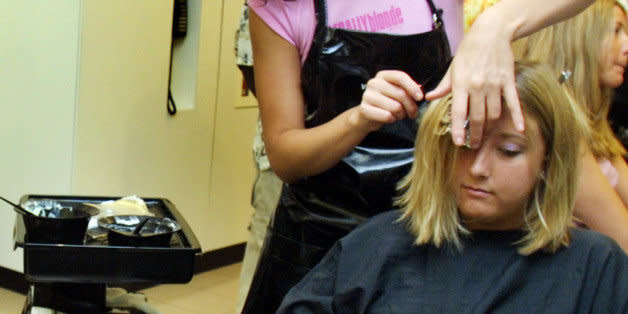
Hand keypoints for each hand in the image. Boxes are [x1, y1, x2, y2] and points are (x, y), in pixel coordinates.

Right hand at [352, 70, 423, 130]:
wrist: (367, 116)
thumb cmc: (386, 103)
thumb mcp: (396, 93)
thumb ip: (407, 90)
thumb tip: (420, 90)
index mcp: (383, 76)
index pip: (400, 76)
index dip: (412, 87)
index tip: (420, 97)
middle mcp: (374, 83)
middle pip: (401, 94)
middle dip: (411, 106)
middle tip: (413, 113)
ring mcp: (367, 95)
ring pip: (395, 107)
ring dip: (401, 115)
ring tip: (398, 115)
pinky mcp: (364, 109)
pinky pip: (387, 116)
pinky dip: (392, 120)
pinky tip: (390, 118)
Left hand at [426, 14, 523, 147]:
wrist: (490, 33)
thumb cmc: (468, 51)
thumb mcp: (452, 68)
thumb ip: (443, 86)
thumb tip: (429, 97)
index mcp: (462, 84)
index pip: (458, 112)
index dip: (458, 129)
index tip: (458, 142)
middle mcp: (478, 86)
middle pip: (478, 117)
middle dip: (475, 134)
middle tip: (473, 145)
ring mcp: (494, 84)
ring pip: (494, 113)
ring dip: (490, 127)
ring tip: (485, 135)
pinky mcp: (508, 81)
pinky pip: (513, 103)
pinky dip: (517, 116)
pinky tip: (520, 129)